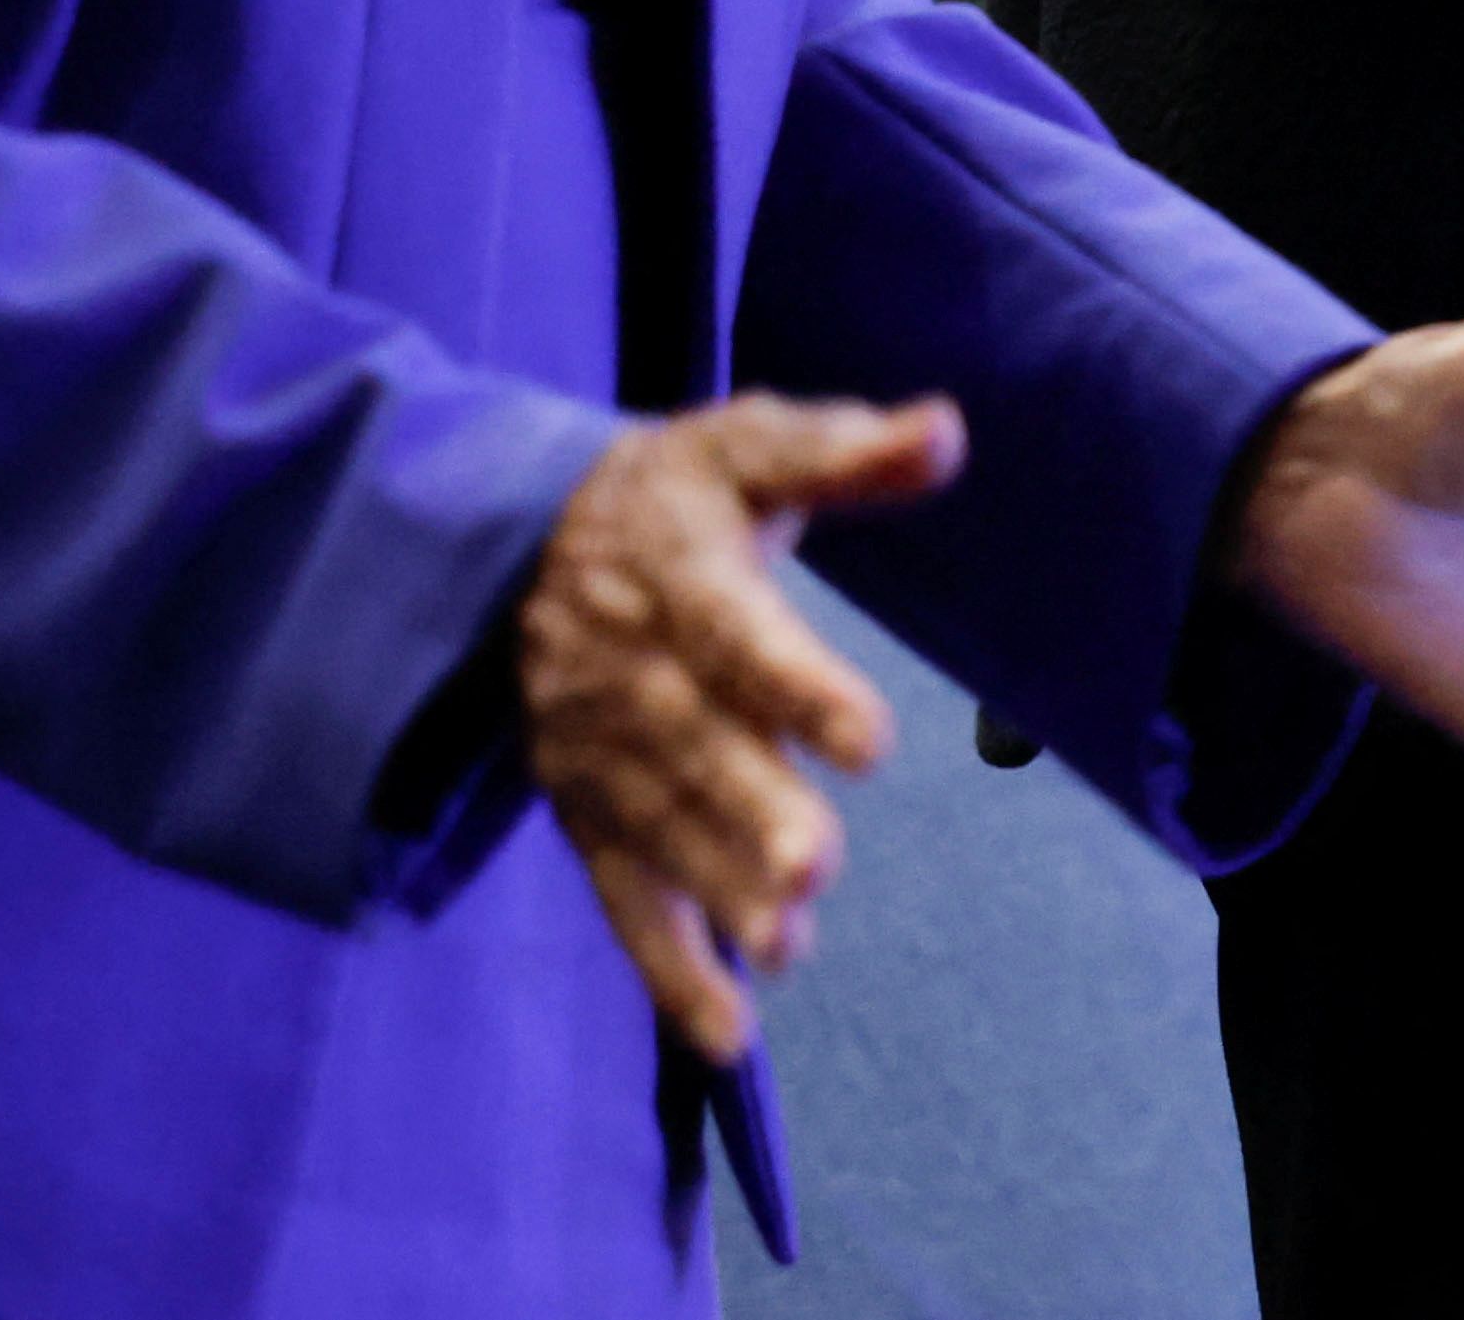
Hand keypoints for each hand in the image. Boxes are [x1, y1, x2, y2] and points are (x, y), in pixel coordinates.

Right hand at [523, 389, 966, 1067]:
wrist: (517, 544)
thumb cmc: (672, 494)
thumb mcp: (748, 445)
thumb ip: (843, 450)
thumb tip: (946, 431)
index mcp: (675, 573)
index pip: (738, 635)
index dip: (800, 687)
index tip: (871, 740)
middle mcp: (629, 673)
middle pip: (693, 749)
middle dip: (751, 812)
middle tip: (815, 867)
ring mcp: (601, 755)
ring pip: (661, 831)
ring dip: (719, 892)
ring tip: (789, 944)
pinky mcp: (588, 816)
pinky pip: (622, 897)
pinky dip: (667, 968)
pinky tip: (729, 1032)